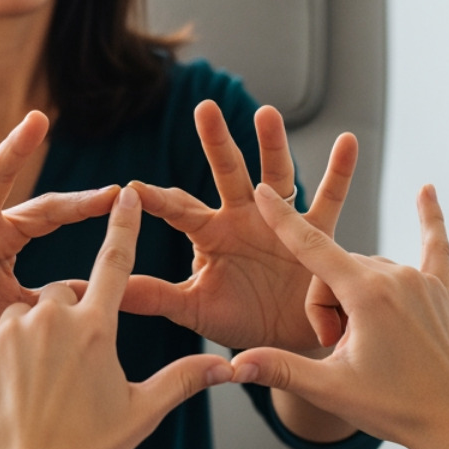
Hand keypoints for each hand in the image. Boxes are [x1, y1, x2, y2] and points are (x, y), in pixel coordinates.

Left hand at [0, 186, 233, 448]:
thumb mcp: (141, 413)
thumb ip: (183, 379)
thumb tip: (229, 366)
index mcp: (96, 329)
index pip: (115, 264)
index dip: (123, 227)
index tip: (126, 194)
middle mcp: (53, 319)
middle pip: (60, 293)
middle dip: (63, 319)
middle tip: (60, 372)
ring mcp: (9, 331)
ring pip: (20, 309)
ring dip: (24, 332)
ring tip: (25, 385)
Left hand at [122, 101, 359, 351]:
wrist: (288, 341)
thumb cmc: (238, 319)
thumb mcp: (193, 308)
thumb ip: (153, 296)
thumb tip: (101, 290)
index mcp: (210, 233)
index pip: (178, 210)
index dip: (156, 200)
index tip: (131, 188)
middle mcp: (244, 216)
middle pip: (227, 173)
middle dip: (216, 142)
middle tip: (203, 107)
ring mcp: (280, 220)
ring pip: (276, 175)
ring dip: (273, 145)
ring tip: (267, 113)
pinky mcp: (316, 234)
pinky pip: (330, 199)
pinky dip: (339, 172)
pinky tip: (348, 141)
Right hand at [233, 183, 448, 448]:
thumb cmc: (396, 408)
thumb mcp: (331, 389)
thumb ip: (281, 368)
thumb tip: (236, 365)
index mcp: (367, 294)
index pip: (312, 247)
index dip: (283, 220)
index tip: (263, 191)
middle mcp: (396, 277)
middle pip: (335, 269)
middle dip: (323, 305)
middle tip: (336, 350)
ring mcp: (422, 281)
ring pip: (366, 269)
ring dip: (352, 299)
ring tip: (364, 346)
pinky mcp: (441, 291)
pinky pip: (434, 246)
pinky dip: (430, 219)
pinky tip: (427, 190)